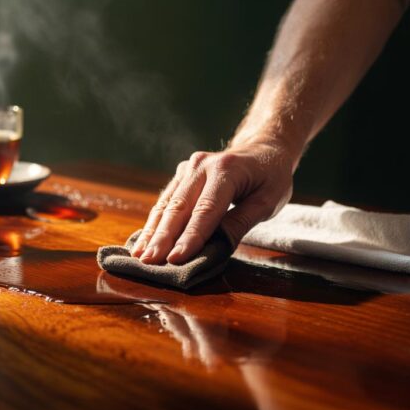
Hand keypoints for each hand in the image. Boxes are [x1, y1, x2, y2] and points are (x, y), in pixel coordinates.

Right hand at [131, 138, 296, 264]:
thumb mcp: (268, 201)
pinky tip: (143, 241)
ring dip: (152, 232)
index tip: (176, 259)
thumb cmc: (270, 177)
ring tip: (139, 256)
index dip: (190, 237)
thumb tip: (215, 246)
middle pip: (179, 207)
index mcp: (227, 170)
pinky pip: (166, 201)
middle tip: (149, 262)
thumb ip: (241, 222)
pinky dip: (154, 223)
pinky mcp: (181, 175)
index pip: (206, 210)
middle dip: (162, 237)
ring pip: (167, 204)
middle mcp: (202, 165)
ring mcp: (188, 168)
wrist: (262, 148)